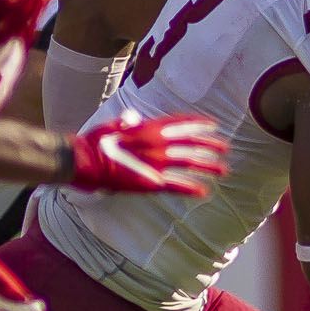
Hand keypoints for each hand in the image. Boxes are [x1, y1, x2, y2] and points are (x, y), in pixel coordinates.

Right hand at [66, 109, 227, 196]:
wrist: (84, 160)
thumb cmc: (94, 143)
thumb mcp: (112, 126)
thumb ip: (126, 122)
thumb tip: (132, 118)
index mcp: (148, 128)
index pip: (180, 123)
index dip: (198, 123)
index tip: (213, 125)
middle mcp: (157, 143)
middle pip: (191, 142)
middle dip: (210, 144)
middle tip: (225, 148)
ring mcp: (156, 162)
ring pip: (189, 162)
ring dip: (208, 165)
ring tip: (223, 169)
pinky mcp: (150, 182)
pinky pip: (175, 185)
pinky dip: (190, 188)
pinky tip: (204, 192)